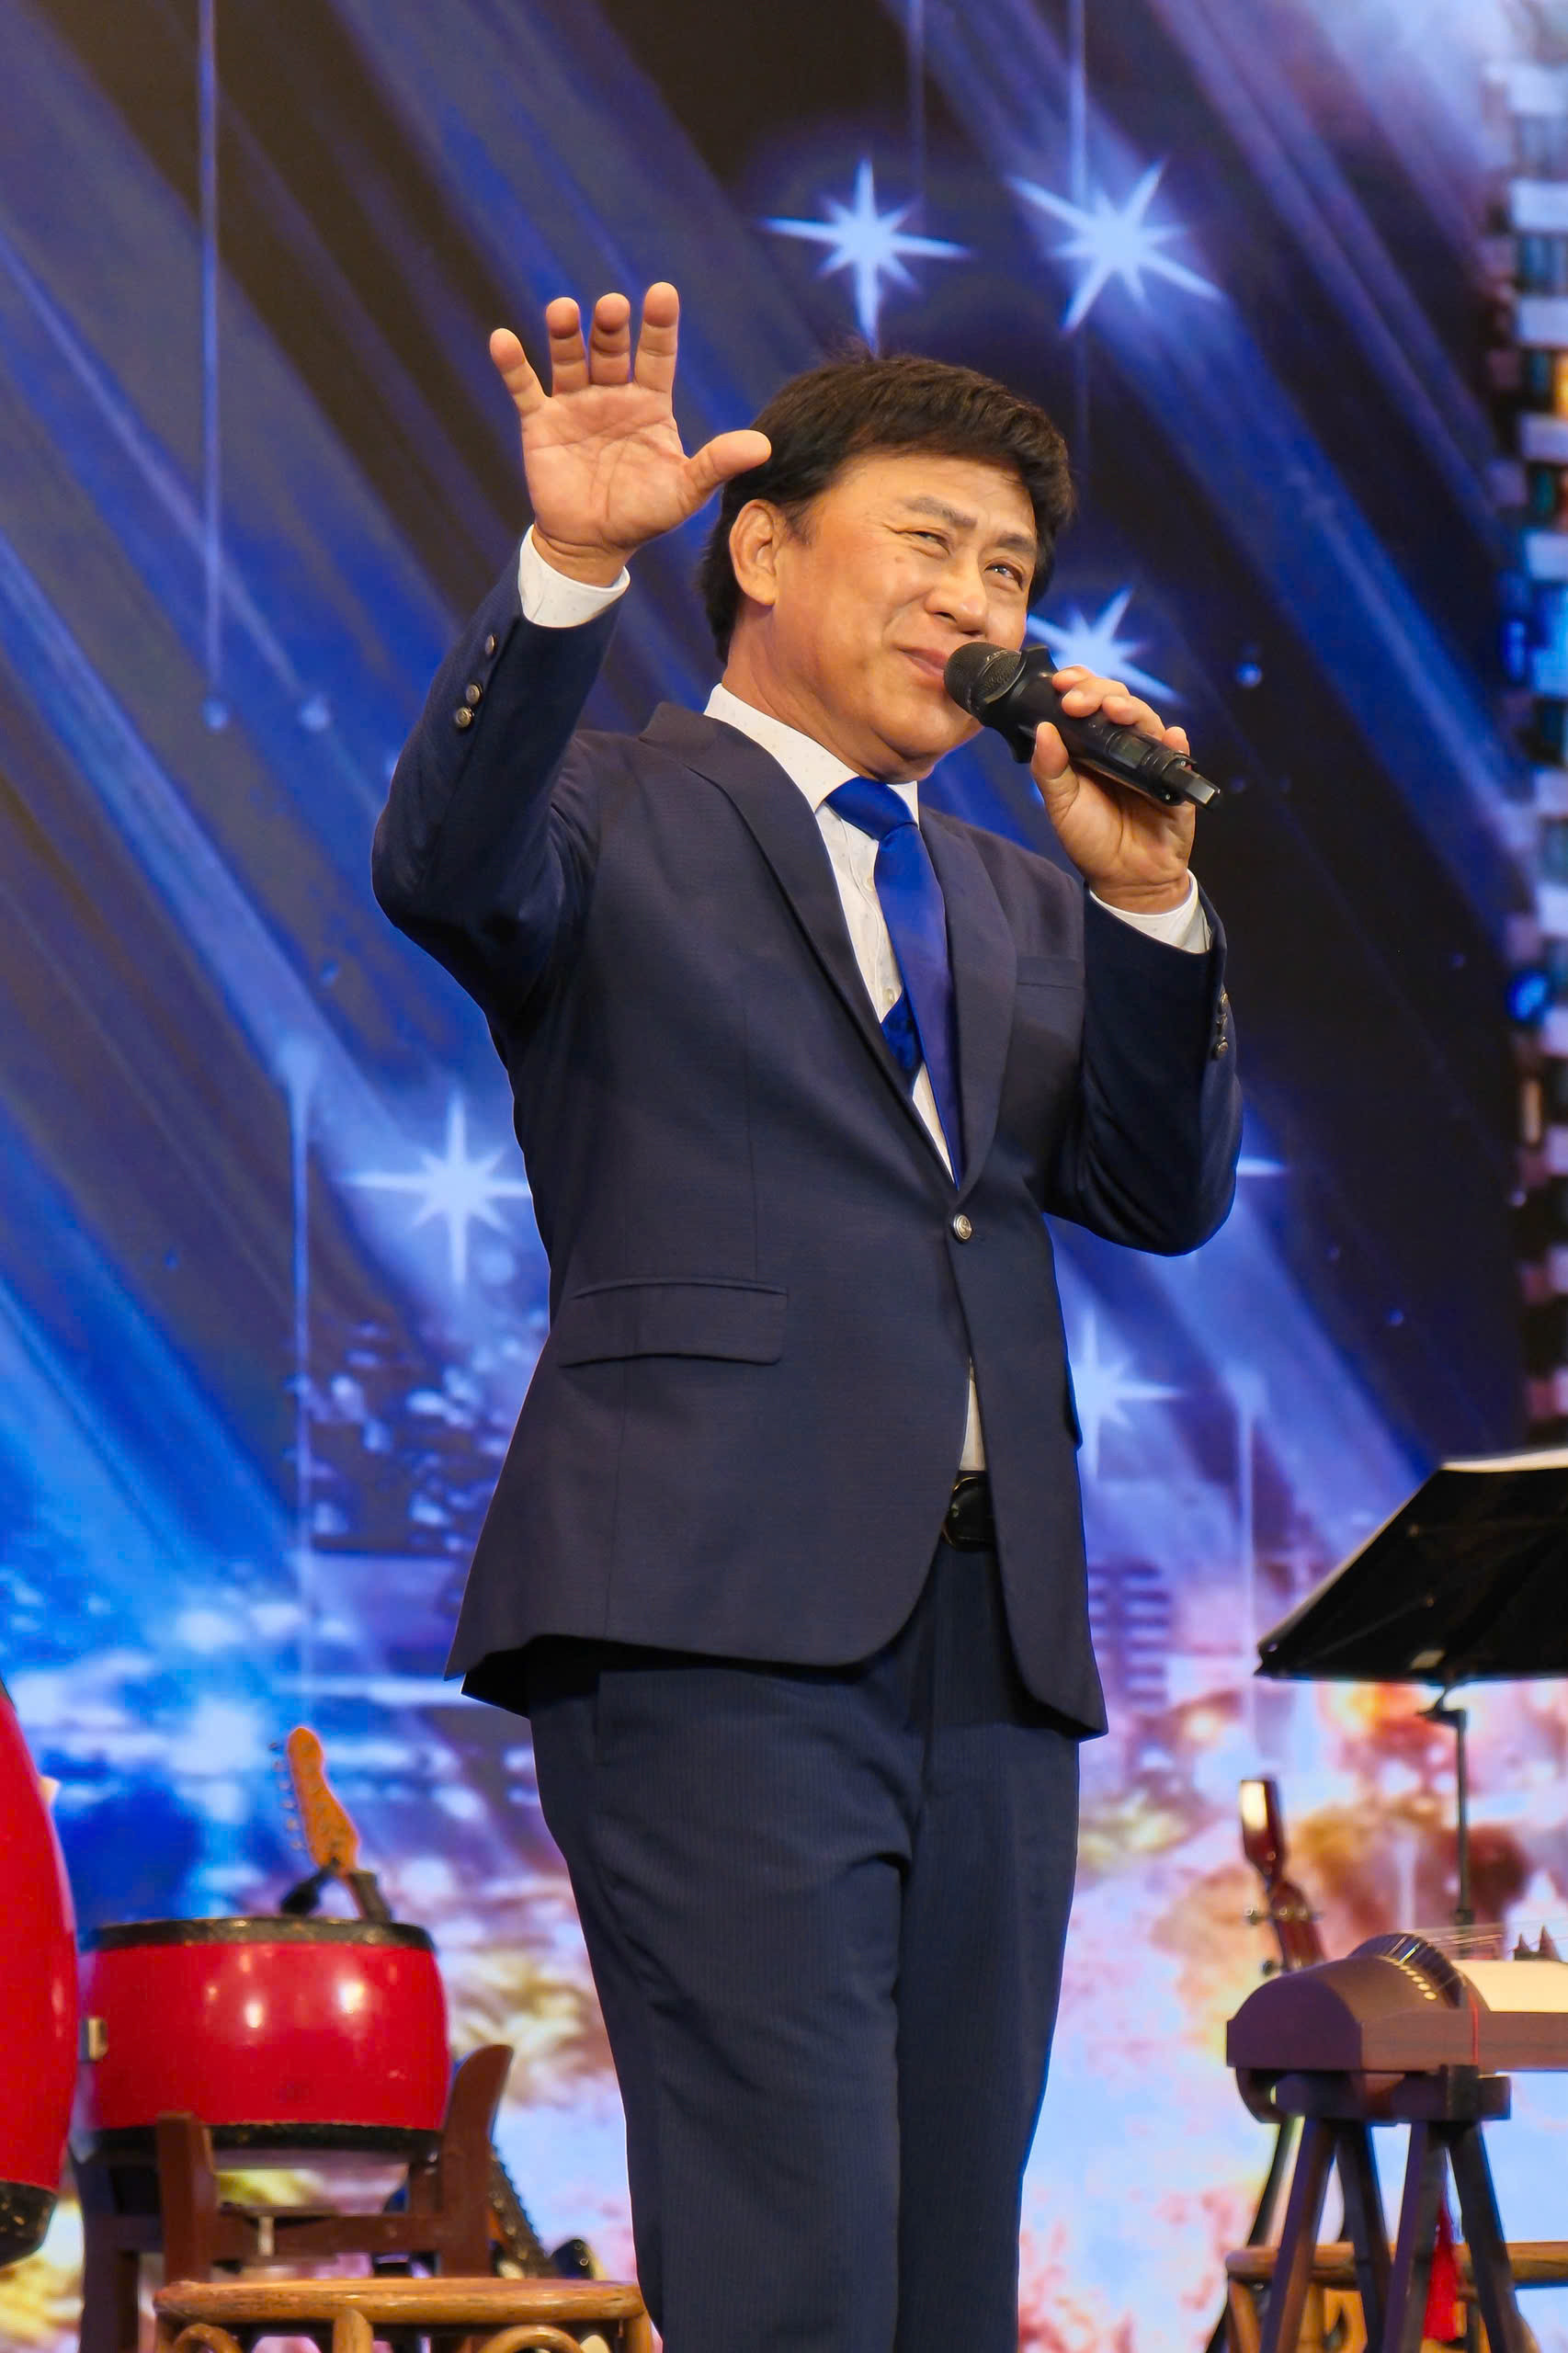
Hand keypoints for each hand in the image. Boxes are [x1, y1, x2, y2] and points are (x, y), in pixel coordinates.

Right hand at [489, 281, 770, 584]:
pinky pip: (525, 388)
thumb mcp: (684, 491)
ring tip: (563, 310)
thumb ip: (717, 463)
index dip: (659, 326)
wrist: (594, 545)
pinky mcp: (541, 424)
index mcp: (649, 403)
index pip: (656, 355)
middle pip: (610, 349)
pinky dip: (512, 365)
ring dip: (564, 333)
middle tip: (612, 307)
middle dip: (610, 327)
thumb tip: (764, 446)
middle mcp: (612, 394)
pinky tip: (502, 339)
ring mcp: (574, 405)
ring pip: (569, 359)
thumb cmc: (644, 515)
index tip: (663, 293)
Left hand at [1029, 669, 1195, 910]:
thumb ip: (1049, 769)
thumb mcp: (1061, 804)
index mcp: (1092, 745)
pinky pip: (1180, 756)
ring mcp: (1151, 760)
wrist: (1124, 880)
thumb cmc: (1091, 839)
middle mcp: (1123, 745)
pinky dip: (1176, 744)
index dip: (1079, 684)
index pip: (1089, 701)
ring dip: (1131, 709)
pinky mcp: (1175, 781)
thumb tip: (1043, 728)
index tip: (1061, 683)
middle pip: (1118, 701)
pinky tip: (1170, 736)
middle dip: (1098, 692)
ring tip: (1115, 709)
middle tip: (1076, 701)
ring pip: (1147, 720)